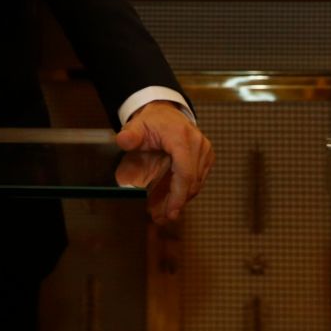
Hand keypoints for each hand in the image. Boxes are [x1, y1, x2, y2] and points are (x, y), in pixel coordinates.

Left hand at [114, 101, 212, 222]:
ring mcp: (205, 150)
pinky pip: (198, 179)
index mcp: (181, 137)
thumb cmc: (151, 121)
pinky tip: (171, 199)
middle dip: (177, 202)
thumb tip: (123, 140)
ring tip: (162, 213)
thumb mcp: (136, 126)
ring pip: (196, 183)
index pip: (185, 172)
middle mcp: (198, 143)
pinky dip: (185, 191)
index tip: (172, 212)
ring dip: (180, 199)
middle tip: (161, 218)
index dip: (179, 195)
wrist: (165, 113)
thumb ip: (130, 135)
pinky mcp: (207, 156)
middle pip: (191, 181)